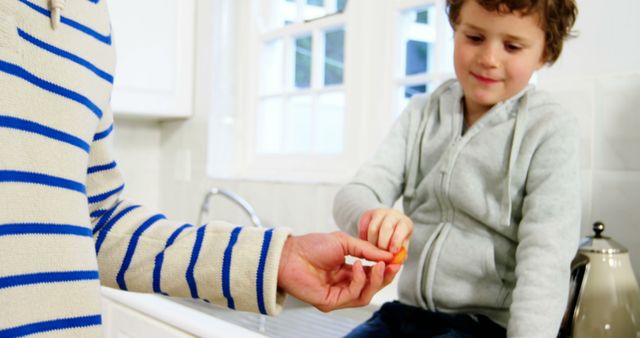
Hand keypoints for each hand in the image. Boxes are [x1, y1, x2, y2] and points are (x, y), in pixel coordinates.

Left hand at [277, 231, 400, 311]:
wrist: (289, 254)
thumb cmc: (311, 246)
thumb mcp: (345, 242)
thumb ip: (366, 250)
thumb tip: (389, 255)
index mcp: (347, 271)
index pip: (372, 274)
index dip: (386, 268)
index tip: (397, 259)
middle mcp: (344, 285)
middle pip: (372, 287)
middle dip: (385, 276)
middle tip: (394, 265)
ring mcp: (337, 295)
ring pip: (366, 295)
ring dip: (375, 280)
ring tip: (378, 265)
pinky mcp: (330, 302)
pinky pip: (352, 295)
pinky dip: (359, 281)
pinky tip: (357, 266)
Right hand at [359, 208, 412, 252]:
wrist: (387, 224)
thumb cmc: (396, 236)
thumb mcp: (402, 245)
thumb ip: (401, 254)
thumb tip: (397, 261)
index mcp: (404, 223)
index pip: (402, 228)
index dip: (396, 241)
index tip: (392, 252)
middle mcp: (393, 215)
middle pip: (386, 228)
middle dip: (382, 245)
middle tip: (381, 255)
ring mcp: (379, 213)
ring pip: (372, 229)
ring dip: (372, 243)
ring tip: (373, 251)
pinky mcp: (367, 214)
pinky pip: (363, 228)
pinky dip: (364, 239)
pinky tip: (367, 244)